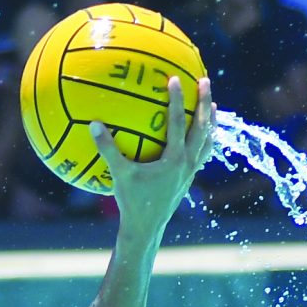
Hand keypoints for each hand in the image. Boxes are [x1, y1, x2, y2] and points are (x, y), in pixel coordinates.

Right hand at [90, 75, 212, 239]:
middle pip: (202, 126)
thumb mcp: (119, 175)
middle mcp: (188, 162)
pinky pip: (202, 154)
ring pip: (208, 140)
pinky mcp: (188, 178)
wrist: (146, 227)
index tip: (175, 78)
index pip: (178, 122)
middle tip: (204, 80)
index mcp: (174, 159)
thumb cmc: (132, 202)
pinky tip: (200, 135)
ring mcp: (190, 171)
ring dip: (211, 121)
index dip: (177, 99)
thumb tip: (94, 125)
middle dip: (204, 102)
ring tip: (213, 105)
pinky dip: (204, 140)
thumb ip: (108, 149)